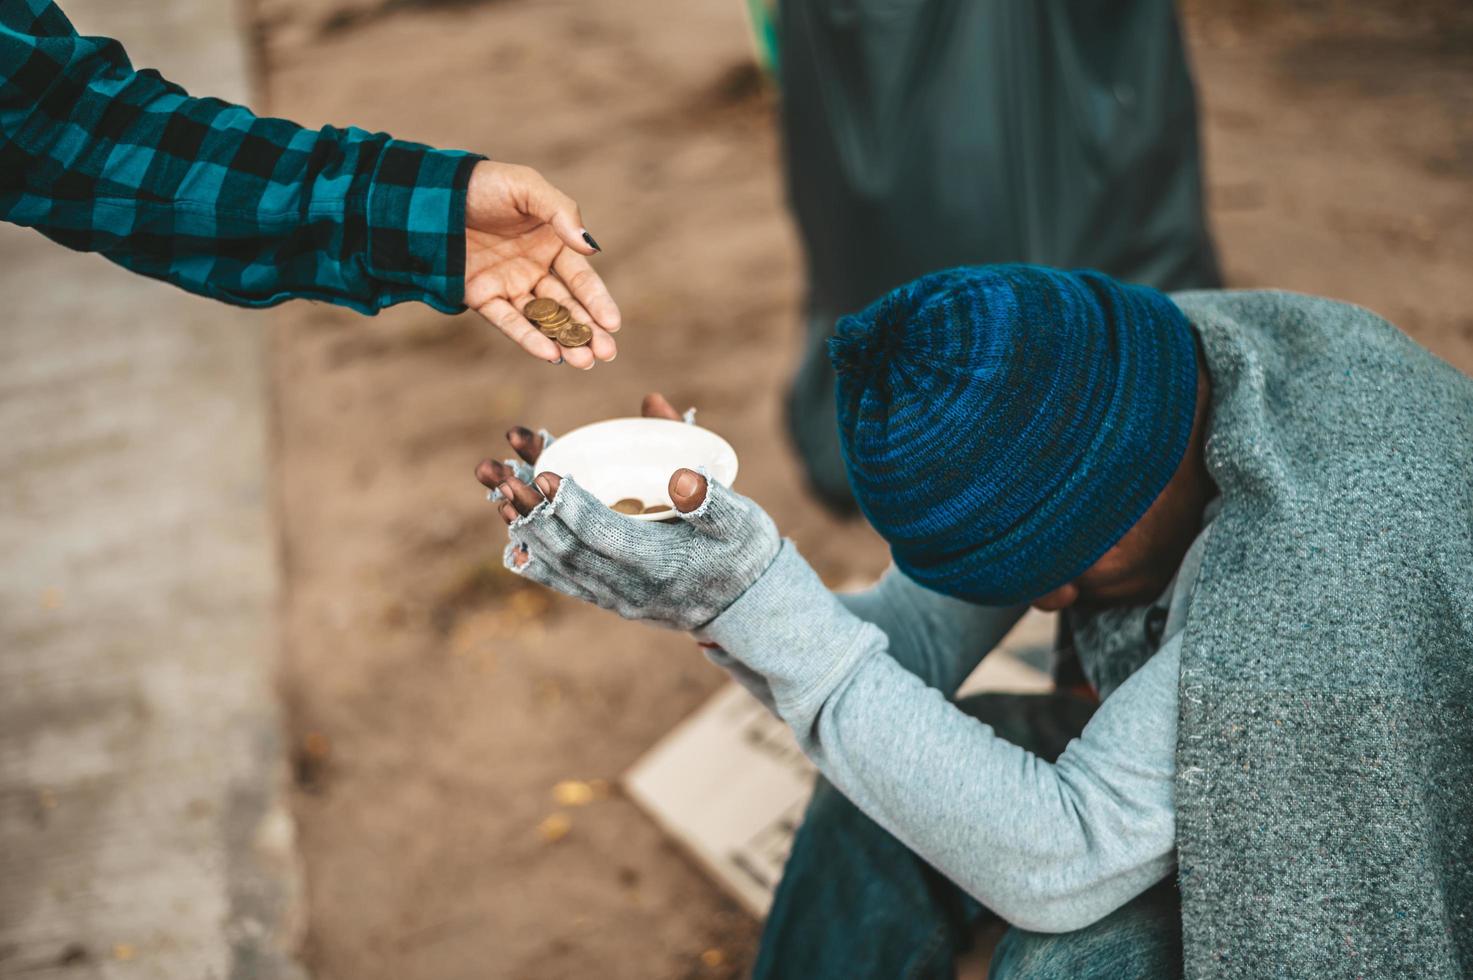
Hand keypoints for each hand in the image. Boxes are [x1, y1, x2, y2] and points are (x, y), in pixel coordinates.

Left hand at [463, 161, 620, 369]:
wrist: (433, 191)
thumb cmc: (485, 184)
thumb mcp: (527, 188)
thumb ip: (562, 213)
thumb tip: (591, 246)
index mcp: (551, 243)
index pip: (581, 279)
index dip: (598, 302)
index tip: (613, 324)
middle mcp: (533, 268)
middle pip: (567, 306)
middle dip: (588, 330)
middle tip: (607, 354)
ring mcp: (508, 284)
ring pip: (542, 319)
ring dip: (564, 341)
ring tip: (585, 361)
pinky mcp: (482, 296)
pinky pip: (509, 321)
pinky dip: (529, 338)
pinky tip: (550, 354)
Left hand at [474, 394, 781, 629]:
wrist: (749, 610)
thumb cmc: (745, 554)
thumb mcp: (742, 521)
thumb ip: (714, 499)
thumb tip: (683, 476)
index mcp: (661, 563)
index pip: (603, 533)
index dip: (569, 504)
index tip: (542, 470)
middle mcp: (630, 587)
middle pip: (566, 547)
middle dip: (529, 508)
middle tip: (499, 471)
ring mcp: (617, 598)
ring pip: (557, 563)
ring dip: (522, 525)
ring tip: (496, 487)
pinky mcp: (611, 600)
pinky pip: (563, 579)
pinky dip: (533, 555)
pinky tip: (511, 529)